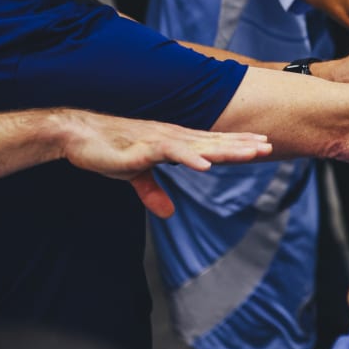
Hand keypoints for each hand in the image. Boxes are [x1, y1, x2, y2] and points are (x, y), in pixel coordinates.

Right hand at [60, 110, 271, 218]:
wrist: (79, 136)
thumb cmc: (109, 150)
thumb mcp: (135, 176)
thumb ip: (153, 192)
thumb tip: (168, 212)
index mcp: (174, 142)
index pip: (212, 143)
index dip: (236, 145)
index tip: (261, 145)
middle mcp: (173, 137)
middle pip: (214, 142)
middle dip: (242, 145)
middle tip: (269, 145)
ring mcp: (160, 141)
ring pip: (200, 145)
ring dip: (226, 150)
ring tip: (250, 153)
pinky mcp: (143, 148)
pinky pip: (171, 152)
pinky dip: (190, 158)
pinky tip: (206, 164)